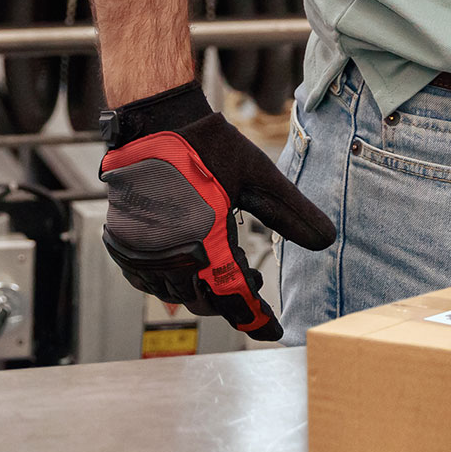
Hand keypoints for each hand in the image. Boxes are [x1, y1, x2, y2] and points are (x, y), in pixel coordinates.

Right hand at [97, 78, 337, 340]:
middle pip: (205, 302)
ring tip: (225, 268)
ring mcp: (141, 252)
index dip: (257, 319)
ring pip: (175, 295)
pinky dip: (169, 282)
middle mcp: (170, 255)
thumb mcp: (259, 177)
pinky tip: (187, 266)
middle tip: (254, 281)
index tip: (274, 331)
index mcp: (206, 243)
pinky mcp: (123, 244)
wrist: (153, 120)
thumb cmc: (207, 146)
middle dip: (232, 299)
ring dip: (202, 290)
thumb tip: (328, 241)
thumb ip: (292, 213)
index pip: (236, 298)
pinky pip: (146, 281)